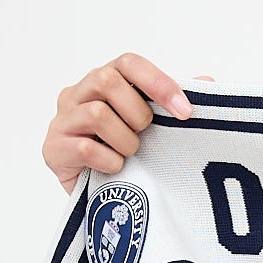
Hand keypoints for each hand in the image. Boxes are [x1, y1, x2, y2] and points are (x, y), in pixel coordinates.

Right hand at [43, 54, 192, 192]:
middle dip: (137, 112)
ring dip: (125, 140)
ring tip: (130, 155)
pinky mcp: (54, 148)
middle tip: (146, 135)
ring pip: (97, 113)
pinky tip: (116, 169)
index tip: (186, 112)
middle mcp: (78, 94)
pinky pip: (85, 147)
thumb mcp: (156, 128)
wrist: (104, 200)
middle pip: (107, 80)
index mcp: (104, 81)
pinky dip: (110, 161)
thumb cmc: (129, 155)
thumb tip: (208, 81)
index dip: (159, 84)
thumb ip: (176, 104)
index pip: (129, 63)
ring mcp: (63, 120)